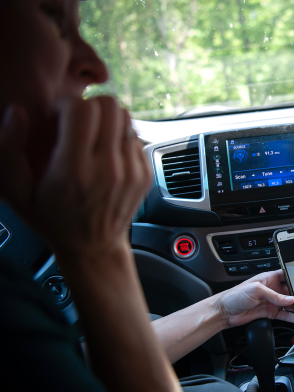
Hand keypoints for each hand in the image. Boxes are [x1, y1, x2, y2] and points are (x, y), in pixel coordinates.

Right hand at [0, 97, 151, 258]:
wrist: (93, 247)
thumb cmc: (52, 220)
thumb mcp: (17, 191)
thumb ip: (9, 150)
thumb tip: (17, 112)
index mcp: (74, 171)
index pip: (82, 110)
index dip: (65, 105)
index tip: (57, 118)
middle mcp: (108, 169)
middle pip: (110, 106)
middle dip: (89, 105)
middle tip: (76, 121)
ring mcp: (131, 171)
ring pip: (126, 118)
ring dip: (107, 119)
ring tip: (90, 136)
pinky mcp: (144, 174)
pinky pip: (135, 136)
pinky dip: (119, 137)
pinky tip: (104, 153)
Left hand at [214, 270, 293, 328]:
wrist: (225, 311)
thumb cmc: (235, 295)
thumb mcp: (256, 290)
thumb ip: (274, 295)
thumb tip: (289, 299)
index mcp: (269, 278)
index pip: (287, 276)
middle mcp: (273, 289)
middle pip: (291, 292)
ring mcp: (272, 302)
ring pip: (290, 305)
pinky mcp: (270, 313)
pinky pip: (285, 315)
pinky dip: (293, 318)